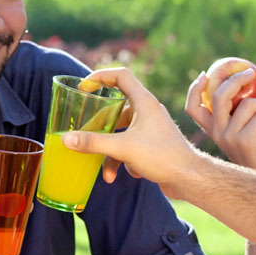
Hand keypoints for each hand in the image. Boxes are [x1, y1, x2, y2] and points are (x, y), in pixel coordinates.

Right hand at [61, 67, 202, 193]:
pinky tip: (132, 173)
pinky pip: (131, 146)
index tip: (84, 86)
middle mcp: (148, 111)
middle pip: (116, 108)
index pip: (121, 76)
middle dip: (100, 126)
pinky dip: (125, 159)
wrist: (189, 179)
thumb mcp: (123, 148)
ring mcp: (151, 128)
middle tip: (84, 132)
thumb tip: (66, 139)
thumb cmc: (163, 157)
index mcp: (144, 102)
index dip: (100, 76)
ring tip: (107, 173)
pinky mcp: (153, 144)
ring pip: (122, 132)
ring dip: (111, 152)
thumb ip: (93, 142)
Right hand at [185, 71, 255, 174]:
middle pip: (219, 96)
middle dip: (236, 79)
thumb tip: (241, 82)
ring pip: (247, 104)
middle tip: (250, 72)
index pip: (192, 108)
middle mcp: (217, 133)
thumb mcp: (239, 130)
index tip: (205, 74)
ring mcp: (230, 137)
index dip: (194, 89)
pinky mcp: (246, 140)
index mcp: (212, 129)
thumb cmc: (255, 149)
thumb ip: (234, 114)